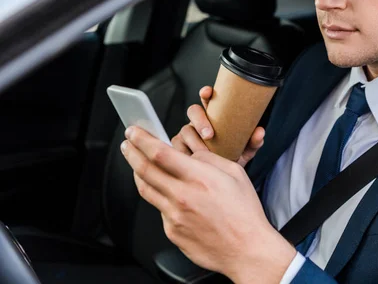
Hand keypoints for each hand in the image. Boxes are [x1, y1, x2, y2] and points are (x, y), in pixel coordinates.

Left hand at [121, 127, 295, 282]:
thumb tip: (190, 154)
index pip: (160, 153)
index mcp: (199, 178)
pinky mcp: (172, 232)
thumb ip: (208, 160)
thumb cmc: (244, 213)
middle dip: (132, 152)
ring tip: (137, 163)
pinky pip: (159, 209)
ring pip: (146, 190)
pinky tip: (166, 193)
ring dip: (137, 173)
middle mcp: (182, 197)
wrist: (246, 249)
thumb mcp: (234, 173)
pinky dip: (159, 196)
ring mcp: (174, 216)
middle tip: (127, 143)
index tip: (134, 131)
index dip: (142, 140)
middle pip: (145, 170)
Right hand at [172, 86, 264, 166]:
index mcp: (215, 115)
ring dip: (194, 141)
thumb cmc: (233, 156)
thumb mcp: (245, 150)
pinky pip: (177, 146)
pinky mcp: (179, 145)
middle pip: (193, 111)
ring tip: (205, 153)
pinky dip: (185, 152)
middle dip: (200, 121)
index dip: (205, 93)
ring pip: (185, 130)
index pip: (208, 99)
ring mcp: (187, 133)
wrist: (223, 177)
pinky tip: (192, 159)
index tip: (207, 92)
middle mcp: (199, 121)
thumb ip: (253, 142)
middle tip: (209, 135)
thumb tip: (259, 132)